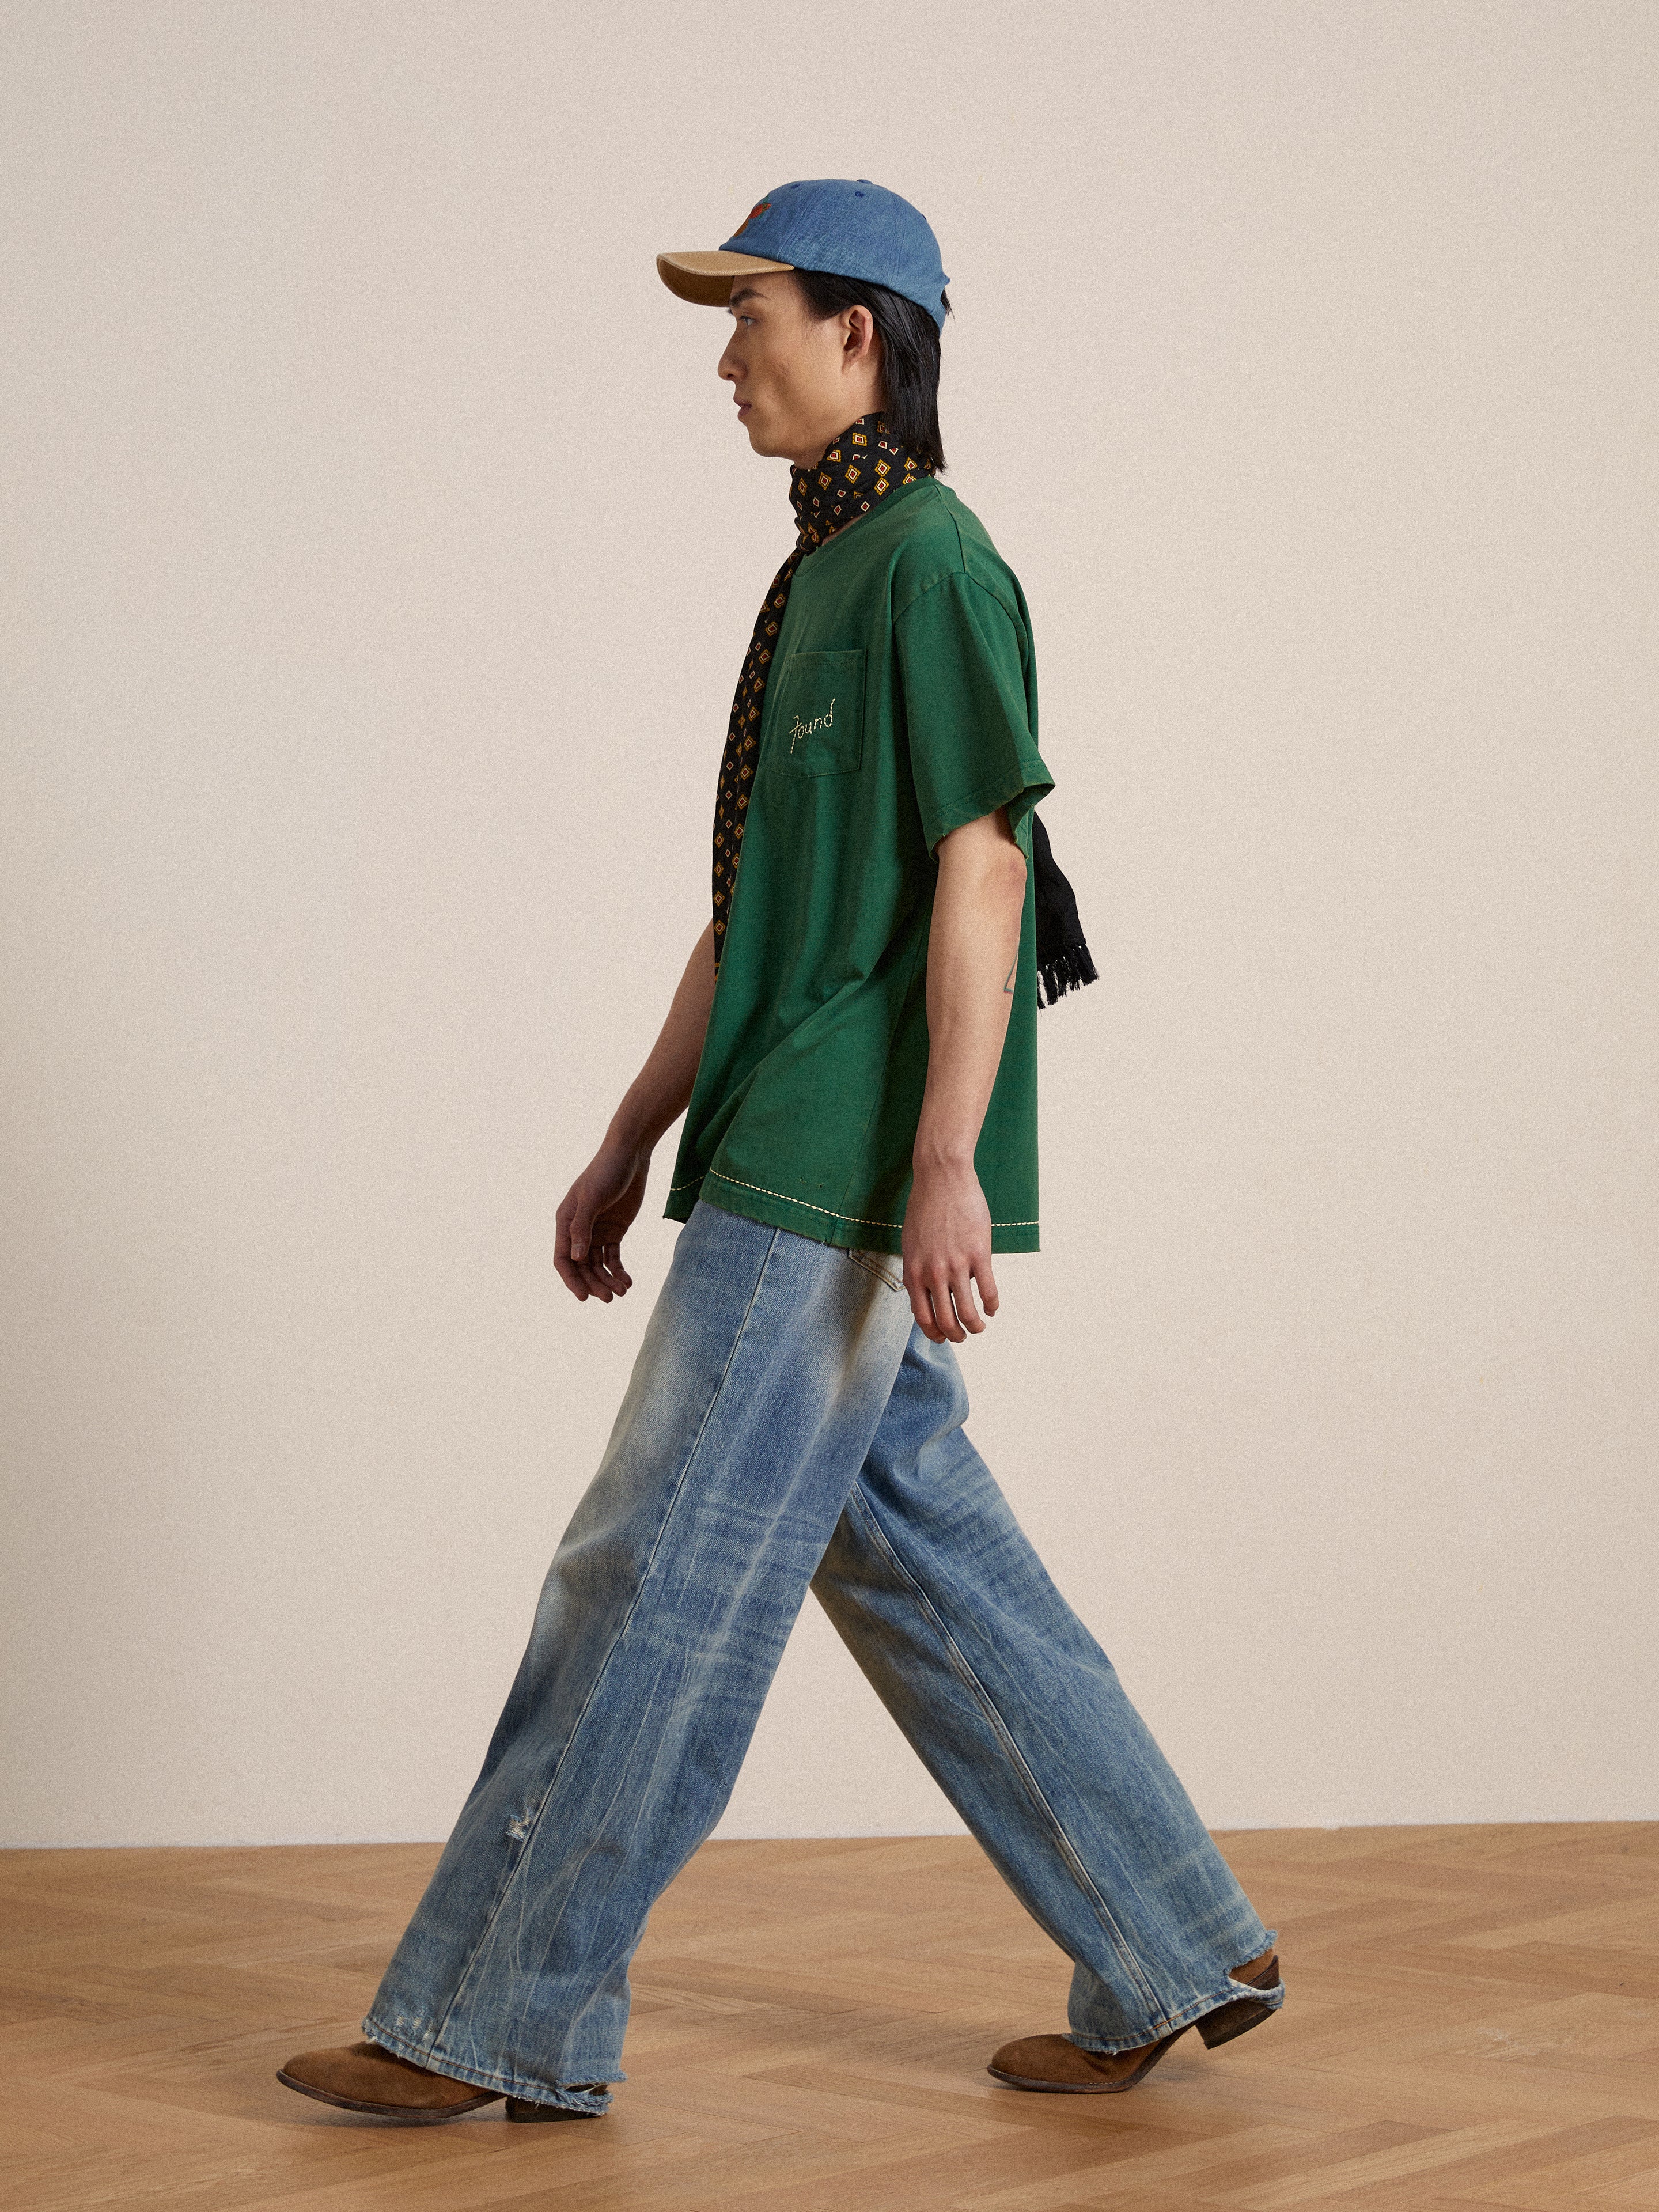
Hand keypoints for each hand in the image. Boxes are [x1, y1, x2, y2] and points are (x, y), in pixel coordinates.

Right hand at [554, 1138, 650, 1302]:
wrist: (630, 1154)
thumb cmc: (607, 1171)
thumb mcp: (593, 1197)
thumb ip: (582, 1227)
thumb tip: (575, 1258)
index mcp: (566, 1222)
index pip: (563, 1258)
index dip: (571, 1279)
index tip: (584, 1297)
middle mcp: (578, 1230)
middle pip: (582, 1266)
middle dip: (594, 1283)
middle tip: (610, 1299)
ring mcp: (597, 1231)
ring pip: (598, 1264)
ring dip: (608, 1280)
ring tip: (623, 1291)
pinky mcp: (615, 1230)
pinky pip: (613, 1256)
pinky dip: (619, 1270)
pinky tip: (628, 1281)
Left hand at [900, 1157, 999, 1343]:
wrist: (941, 1178)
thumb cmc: (925, 1208)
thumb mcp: (911, 1243)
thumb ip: (918, 1270)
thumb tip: (930, 1293)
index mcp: (914, 1272)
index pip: (923, 1317)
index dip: (935, 1333)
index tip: (944, 1336)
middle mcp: (933, 1274)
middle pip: (946, 1321)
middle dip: (956, 1335)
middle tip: (963, 1335)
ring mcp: (957, 1265)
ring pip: (968, 1312)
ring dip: (976, 1326)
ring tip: (980, 1326)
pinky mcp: (979, 1254)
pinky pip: (988, 1291)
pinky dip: (992, 1305)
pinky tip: (993, 1307)